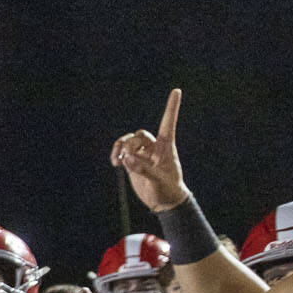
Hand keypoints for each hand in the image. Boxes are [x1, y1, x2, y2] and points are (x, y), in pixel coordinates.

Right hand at [110, 89, 189, 213]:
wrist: (163, 202)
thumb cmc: (168, 189)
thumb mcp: (158, 180)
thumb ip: (142, 168)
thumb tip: (126, 158)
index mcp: (166, 146)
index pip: (168, 122)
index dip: (171, 107)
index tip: (176, 90)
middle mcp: (153, 147)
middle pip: (139, 135)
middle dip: (131, 144)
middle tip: (128, 158)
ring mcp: (142, 155)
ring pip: (128, 142)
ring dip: (120, 148)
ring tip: (118, 161)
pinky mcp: (133, 163)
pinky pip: (122, 152)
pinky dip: (116, 154)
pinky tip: (115, 163)